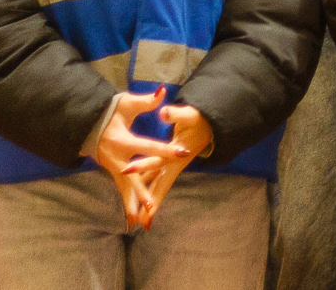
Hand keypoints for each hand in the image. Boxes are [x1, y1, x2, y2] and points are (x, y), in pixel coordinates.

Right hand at [94, 89, 191, 229]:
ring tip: (139, 221)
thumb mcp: (126, 104)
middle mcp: (115, 157)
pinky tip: (132, 219)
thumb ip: (146, 101)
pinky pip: (122, 188)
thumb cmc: (111, 112)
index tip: (182, 152)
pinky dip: (127, 202)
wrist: (88, 122)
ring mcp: (113, 167)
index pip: (147, 146)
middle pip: (131, 177)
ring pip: (124, 188)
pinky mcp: (113, 171)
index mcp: (121, 140)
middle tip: (151, 204)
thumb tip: (162, 91)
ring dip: (132, 203)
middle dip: (140, 190)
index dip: (165, 148)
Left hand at [122, 104, 213, 226]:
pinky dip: (147, 194)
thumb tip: (163, 112)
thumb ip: (176, 114)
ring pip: (157, 188)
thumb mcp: (190, 114)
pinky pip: (154, 183)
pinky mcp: (167, 167)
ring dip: (148, 204)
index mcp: (176, 153)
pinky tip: (138, 204)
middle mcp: (173, 164)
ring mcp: (170, 167)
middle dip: (151, 203)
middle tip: (140, 222)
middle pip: (160, 186)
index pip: (157, 161)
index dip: (143, 165)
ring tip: (137, 223)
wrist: (210, 125)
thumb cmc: (199, 120)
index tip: (126, 170)